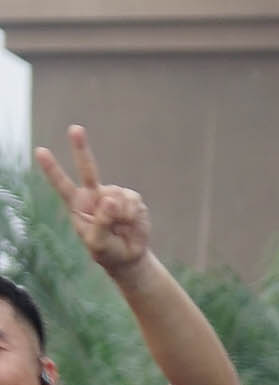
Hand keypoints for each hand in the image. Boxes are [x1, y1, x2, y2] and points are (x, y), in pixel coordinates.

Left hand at [34, 126, 151, 279]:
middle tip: (75, 129)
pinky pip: (133, 202)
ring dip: (121, 216)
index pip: (62, 184)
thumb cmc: (106, 250)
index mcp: (78, 204)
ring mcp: (114, 194)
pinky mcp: (132, 198)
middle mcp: (95, 194)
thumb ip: (101, 222)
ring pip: (118, 197)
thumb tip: (111, 199)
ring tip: (121, 228)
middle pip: (88, 168)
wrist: (129, 255)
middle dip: (81, 148)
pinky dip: (133, 216)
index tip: (40, 151)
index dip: (52, 168)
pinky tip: (130, 223)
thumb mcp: (97, 243)